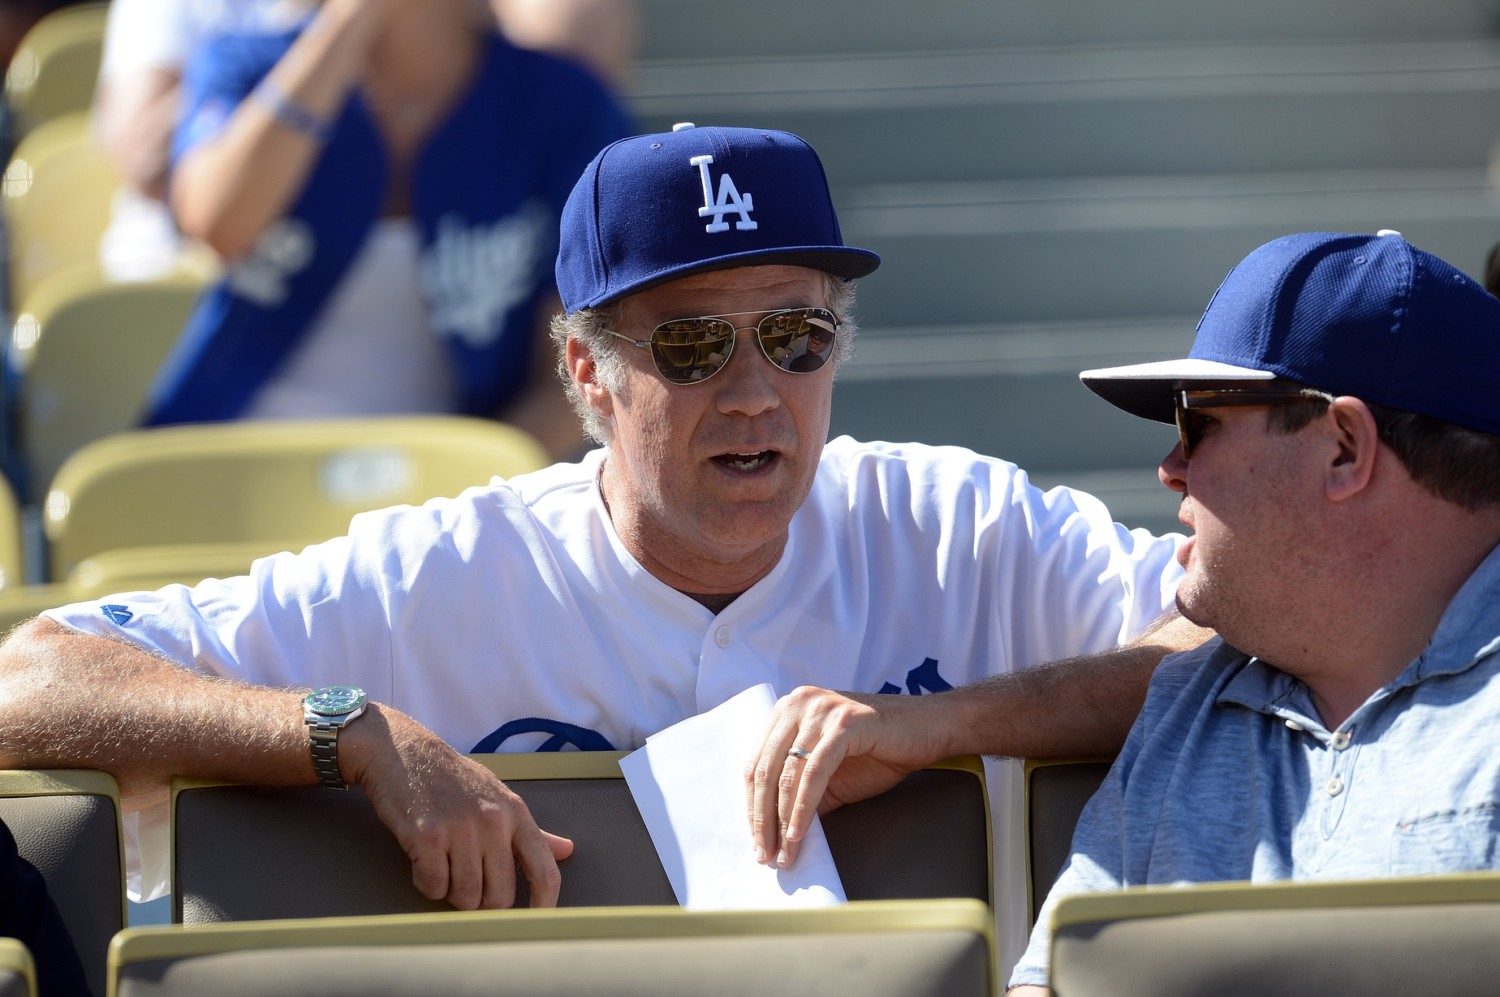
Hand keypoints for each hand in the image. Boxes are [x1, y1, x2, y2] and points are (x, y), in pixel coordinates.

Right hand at [343, 706, 573, 908]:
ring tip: (443, 866)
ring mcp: (460, 829)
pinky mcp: (426, 836)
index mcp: (516, 813)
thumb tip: (566, 850)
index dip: (544, 906)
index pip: (544, 871)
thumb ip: (532, 830)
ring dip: (452, 893)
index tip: (536, 925)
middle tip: (467, 883)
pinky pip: (433, 887)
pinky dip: (426, 884)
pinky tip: (422, 862)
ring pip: (466, 897)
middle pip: (500, 896)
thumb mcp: (498, 796)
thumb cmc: (453, 778)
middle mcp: (493, 822)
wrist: (403, 751)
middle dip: (483, 902)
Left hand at [744, 687, 951, 868]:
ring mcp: (821, 710)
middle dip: (762, 819)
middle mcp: (798, 702)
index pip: (756, 762)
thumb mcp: (830, 772)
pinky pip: (814, 773)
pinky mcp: (844, 723)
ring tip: (783, 855)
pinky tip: (799, 835)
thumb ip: (800, 790)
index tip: (756, 841)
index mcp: (788, 709)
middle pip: (765, 770)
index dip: (751, 806)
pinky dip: (803, 809)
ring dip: (781, 821)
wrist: (929, 729)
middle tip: (764, 856)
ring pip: (786, 774)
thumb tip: (773, 833)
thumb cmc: (880, 751)